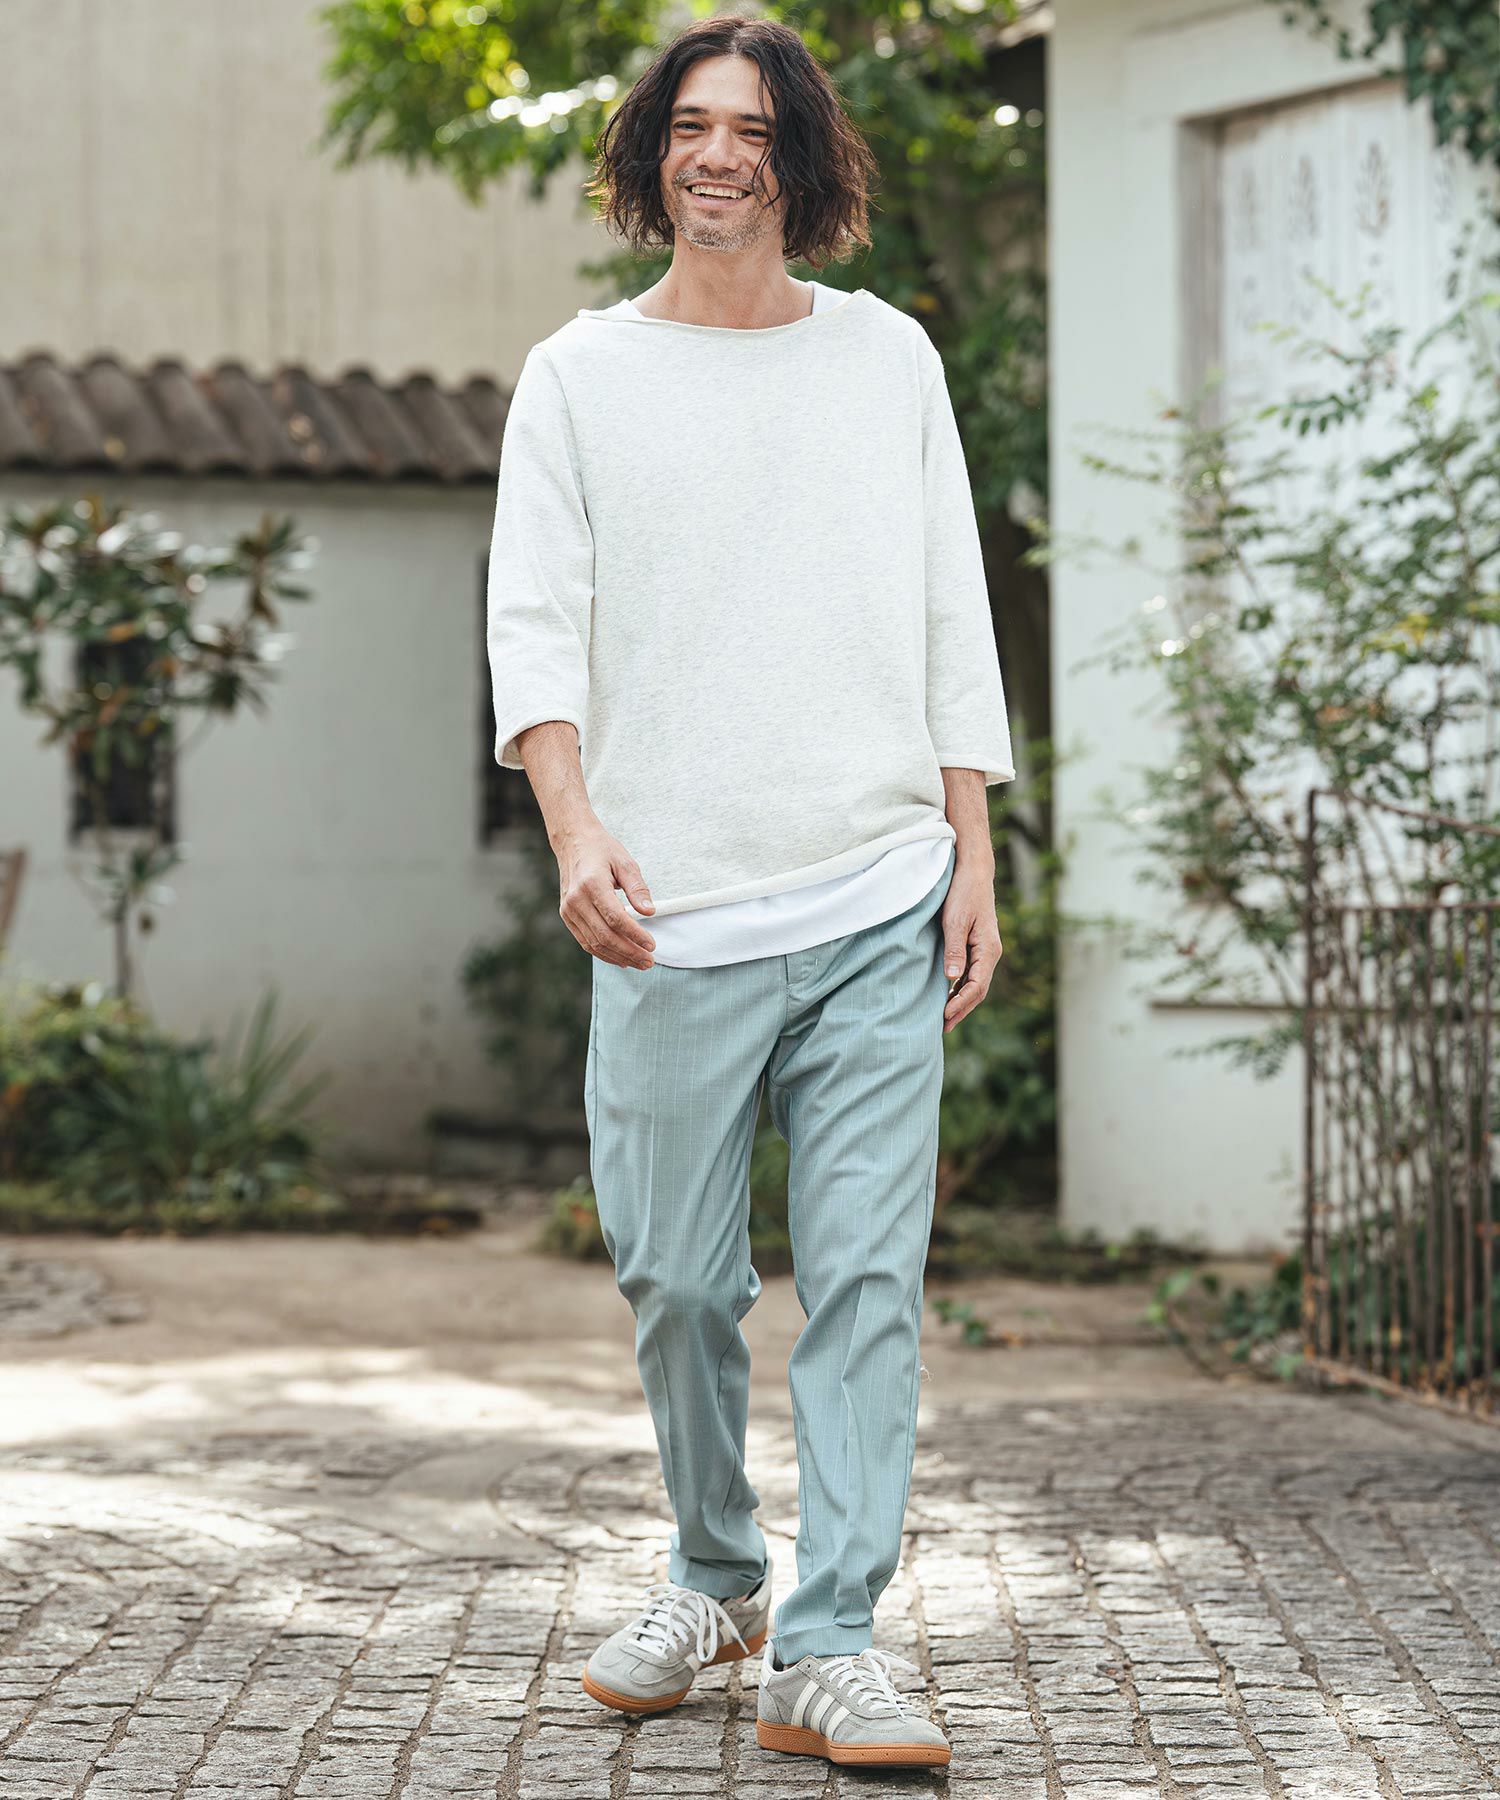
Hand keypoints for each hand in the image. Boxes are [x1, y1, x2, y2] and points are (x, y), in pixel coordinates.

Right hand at [555, 821, 657, 968]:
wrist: (573, 842)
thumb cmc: (602, 850)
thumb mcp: (625, 862)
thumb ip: (637, 888)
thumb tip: (650, 912)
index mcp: (592, 884)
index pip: (615, 918)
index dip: (635, 935)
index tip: (652, 944)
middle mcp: (576, 899)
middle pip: (604, 935)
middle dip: (629, 951)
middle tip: (649, 961)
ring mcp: (568, 909)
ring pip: (594, 943)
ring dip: (618, 957)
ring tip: (639, 962)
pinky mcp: (567, 915)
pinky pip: (585, 941)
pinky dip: (603, 953)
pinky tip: (621, 958)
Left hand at [940, 860, 1001, 1031]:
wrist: (973, 871)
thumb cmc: (963, 893)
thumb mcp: (955, 920)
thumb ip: (955, 950)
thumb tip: (952, 979)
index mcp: (989, 949)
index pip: (977, 986)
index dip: (960, 1004)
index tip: (944, 1016)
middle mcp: (991, 953)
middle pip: (978, 990)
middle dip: (962, 1010)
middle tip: (943, 1028)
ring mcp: (985, 950)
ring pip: (976, 984)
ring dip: (962, 1002)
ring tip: (945, 1020)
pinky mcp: (977, 946)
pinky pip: (972, 974)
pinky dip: (961, 988)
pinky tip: (949, 996)